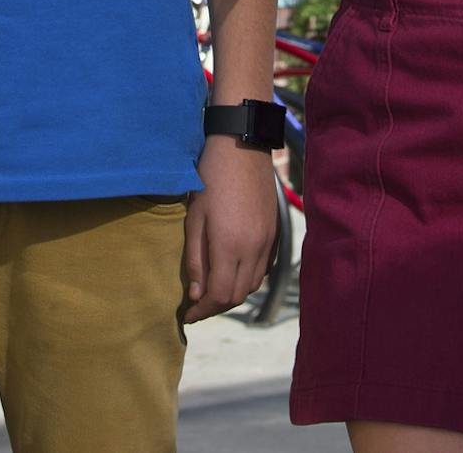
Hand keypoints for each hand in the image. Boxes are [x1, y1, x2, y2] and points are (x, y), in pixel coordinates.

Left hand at [181, 135, 278, 322]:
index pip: (220, 297)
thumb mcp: (194, 219)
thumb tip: (197, 295)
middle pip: (238, 295)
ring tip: (213, 289)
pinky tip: (234, 270)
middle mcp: (254, 248)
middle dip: (216, 307)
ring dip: (233, 293)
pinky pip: (264, 268)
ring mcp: (268, 240)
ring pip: (253, 284)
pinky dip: (249, 277)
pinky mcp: (276, 231)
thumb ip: (195, 260)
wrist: (242, 146)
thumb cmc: (211, 179)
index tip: (187, 315)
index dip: (202, 312)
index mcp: (231, 246)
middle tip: (197, 306)